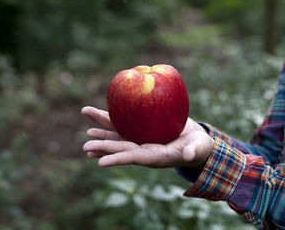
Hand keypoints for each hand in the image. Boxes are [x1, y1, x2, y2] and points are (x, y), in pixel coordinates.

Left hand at [81, 106, 213, 167]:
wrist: (194, 142)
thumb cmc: (199, 147)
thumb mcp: (199, 148)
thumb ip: (194, 151)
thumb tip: (190, 155)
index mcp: (157, 157)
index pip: (135, 158)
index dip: (118, 159)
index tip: (101, 163)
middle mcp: (145, 150)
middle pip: (122, 148)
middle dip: (104, 147)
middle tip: (86, 146)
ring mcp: (142, 141)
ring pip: (120, 137)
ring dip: (103, 135)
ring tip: (88, 134)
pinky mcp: (142, 131)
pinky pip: (124, 126)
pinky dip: (111, 123)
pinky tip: (98, 122)